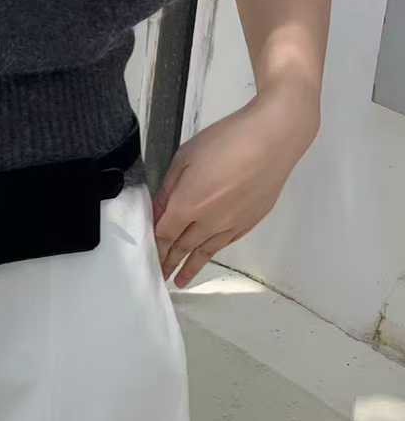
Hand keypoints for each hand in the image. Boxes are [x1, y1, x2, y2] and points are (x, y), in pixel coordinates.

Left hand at [151, 88, 317, 287]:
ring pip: (206, 251)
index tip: (148, 257)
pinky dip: (213, 252)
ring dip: (191, 267)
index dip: (155, 246)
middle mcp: (208, 221)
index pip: (165, 233)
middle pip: (183, 246)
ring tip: (180, 280)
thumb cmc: (226, 140)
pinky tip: (208, 256)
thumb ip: (170, 188)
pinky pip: (226, 242)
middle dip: (169, 262)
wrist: (273, 140)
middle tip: (159, 276)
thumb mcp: (186, 157)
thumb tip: (160, 211)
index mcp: (188, 204)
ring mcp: (232, 224)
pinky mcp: (250, 221)